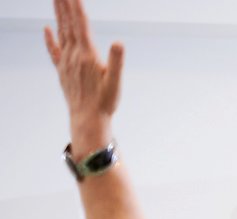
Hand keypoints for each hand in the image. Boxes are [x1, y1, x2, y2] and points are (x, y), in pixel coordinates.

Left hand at [44, 0, 122, 148]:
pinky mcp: (62, 70)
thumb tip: (119, 43)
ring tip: (56, 0)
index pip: (81, 25)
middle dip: (65, 5)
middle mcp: (73, 55)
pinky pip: (54, 50)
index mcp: (87, 55)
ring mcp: (66, 62)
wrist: (87, 119)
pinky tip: (46, 28)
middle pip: (67, 24)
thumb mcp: (116, 82)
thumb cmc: (105, 102)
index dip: (76, 7)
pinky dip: (49, 38)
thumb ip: (116, 61)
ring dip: (58, 15)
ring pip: (60, 32)